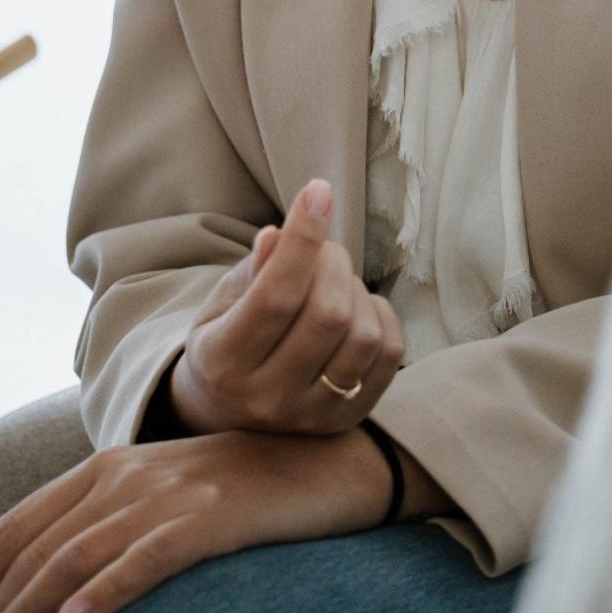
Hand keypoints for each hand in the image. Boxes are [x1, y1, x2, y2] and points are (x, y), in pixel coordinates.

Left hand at [0, 426, 392, 612]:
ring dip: (28, 607)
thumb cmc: (243, 487)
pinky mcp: (212, 517)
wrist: (328, 463)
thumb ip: (113, 517)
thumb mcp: (166, 490)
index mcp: (113, 465)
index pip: (22, 520)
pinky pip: (146, 558)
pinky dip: (104, 591)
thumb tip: (53, 583)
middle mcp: (131, 473)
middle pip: (39, 543)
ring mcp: (171, 492)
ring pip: (78, 554)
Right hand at [171, 178, 403, 436]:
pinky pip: (390, 354)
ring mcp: (310, 416)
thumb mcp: (222, 302)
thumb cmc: (225, 338)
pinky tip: (355, 309)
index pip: (275, 296)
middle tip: (323, 250)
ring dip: (356, 289)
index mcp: (223, 362)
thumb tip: (279, 235)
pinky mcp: (345, 421)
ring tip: (335, 283)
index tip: (318, 191)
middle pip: (327, 314)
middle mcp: (266, 399)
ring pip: (363, 334)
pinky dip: (380, 315)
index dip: (303, 238)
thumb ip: (253, 271)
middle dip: (333, 261)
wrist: (226, 412)